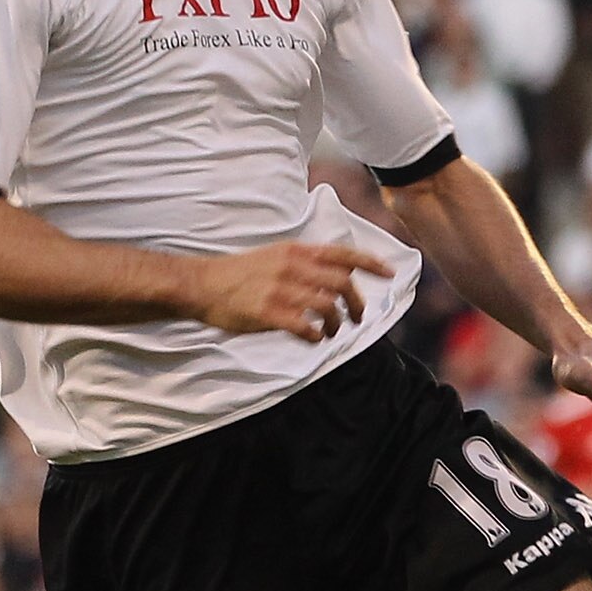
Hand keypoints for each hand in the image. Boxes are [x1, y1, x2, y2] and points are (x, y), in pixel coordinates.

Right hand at [187, 242, 380, 341]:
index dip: (372, 263)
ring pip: (328, 307)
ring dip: (337, 324)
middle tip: (357, 318)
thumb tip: (338, 274)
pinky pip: (306, 327)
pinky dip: (316, 336)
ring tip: (331, 332)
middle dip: (358, 304)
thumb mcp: (275, 256)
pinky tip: (312, 338)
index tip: (391, 274)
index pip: (343, 254)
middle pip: (343, 284)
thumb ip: (305, 262)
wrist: (200, 284)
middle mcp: (292, 267)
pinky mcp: (268, 313)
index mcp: (296, 252)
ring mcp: (280, 290)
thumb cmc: (239, 274)